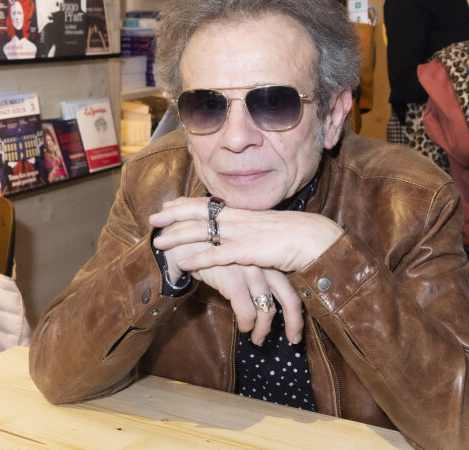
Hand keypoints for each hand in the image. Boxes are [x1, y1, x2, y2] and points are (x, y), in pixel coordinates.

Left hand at [149, 196, 343, 272]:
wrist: (315, 239)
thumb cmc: (294, 235)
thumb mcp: (267, 228)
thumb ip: (250, 230)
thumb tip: (238, 235)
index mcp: (243, 212)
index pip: (208, 204)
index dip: (186, 204)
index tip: (168, 205)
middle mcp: (239, 218)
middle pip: (200, 213)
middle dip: (174, 215)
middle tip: (153, 219)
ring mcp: (243, 233)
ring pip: (204, 231)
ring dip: (178, 237)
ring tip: (158, 242)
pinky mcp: (250, 250)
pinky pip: (220, 254)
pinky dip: (200, 258)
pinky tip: (184, 263)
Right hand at [191, 264, 303, 344]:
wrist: (190, 245)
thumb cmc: (219, 256)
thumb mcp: (244, 262)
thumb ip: (260, 277)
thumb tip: (272, 303)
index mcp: (271, 259)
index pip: (293, 288)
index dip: (298, 312)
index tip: (297, 329)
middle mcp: (265, 264)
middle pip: (289, 299)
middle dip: (293, 323)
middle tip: (293, 340)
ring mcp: (250, 272)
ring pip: (266, 310)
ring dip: (263, 330)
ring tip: (258, 339)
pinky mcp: (233, 281)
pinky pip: (246, 312)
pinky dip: (246, 324)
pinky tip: (243, 328)